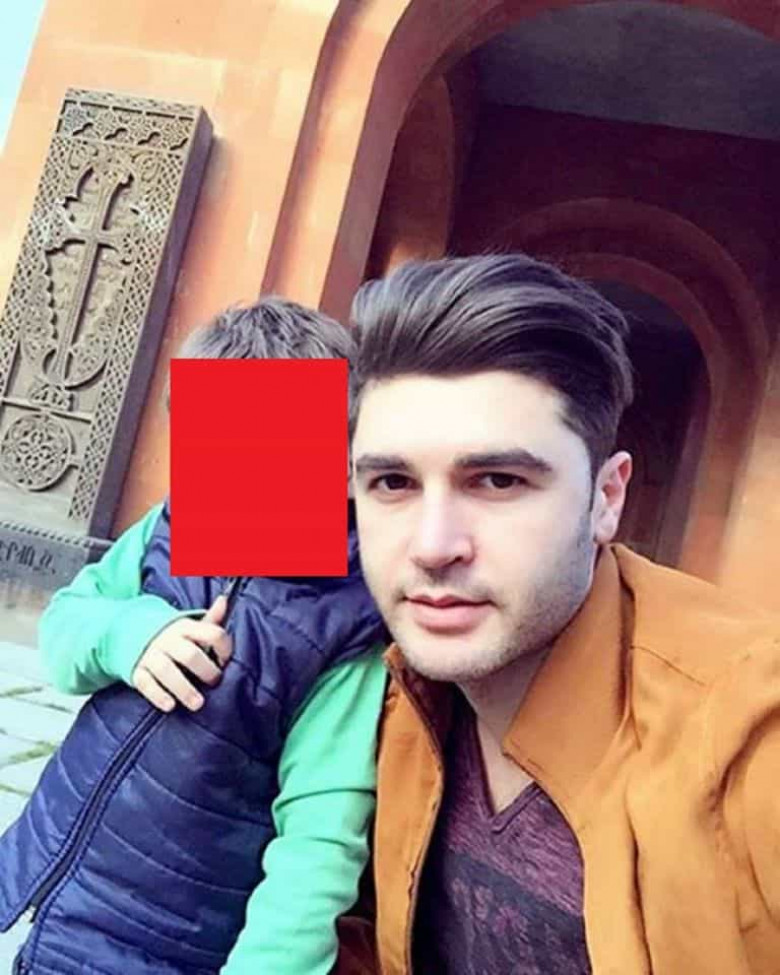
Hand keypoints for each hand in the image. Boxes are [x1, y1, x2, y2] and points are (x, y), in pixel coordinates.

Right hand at [132, 595, 231, 711]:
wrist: (133, 635)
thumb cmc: (175, 638)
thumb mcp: (192, 627)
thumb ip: (211, 620)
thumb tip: (225, 600)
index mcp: (185, 627)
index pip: (211, 633)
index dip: (224, 648)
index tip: (225, 662)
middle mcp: (168, 640)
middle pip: (189, 654)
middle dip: (206, 670)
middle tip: (215, 683)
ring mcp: (151, 655)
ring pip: (166, 670)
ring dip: (184, 689)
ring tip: (198, 703)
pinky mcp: (137, 671)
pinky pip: (146, 684)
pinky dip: (158, 695)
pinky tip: (170, 706)